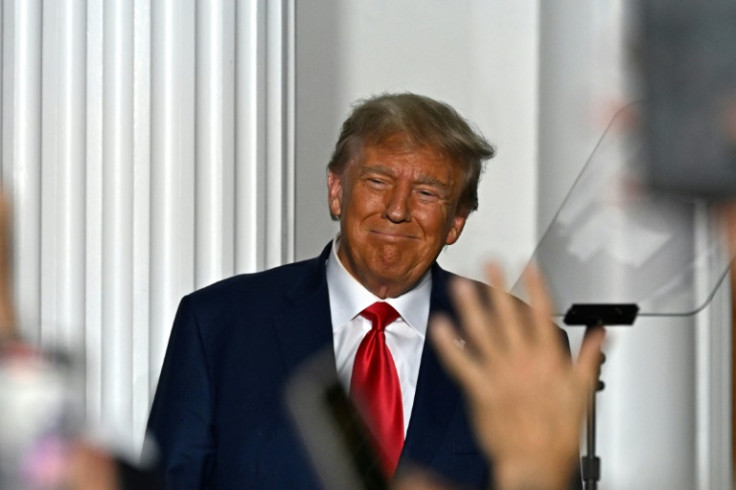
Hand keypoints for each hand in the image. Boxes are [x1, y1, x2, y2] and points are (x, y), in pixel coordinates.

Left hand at [430, 264, 604, 489]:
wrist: (536, 462)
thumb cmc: (558, 431)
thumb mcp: (581, 390)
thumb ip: (588, 356)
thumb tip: (599, 332)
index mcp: (549, 359)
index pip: (542, 314)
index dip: (536, 287)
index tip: (527, 266)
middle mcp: (523, 361)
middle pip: (508, 316)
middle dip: (497, 286)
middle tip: (489, 262)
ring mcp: (500, 373)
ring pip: (482, 332)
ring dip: (470, 306)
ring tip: (461, 285)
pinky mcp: (481, 389)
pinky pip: (461, 361)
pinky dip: (449, 343)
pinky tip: (440, 325)